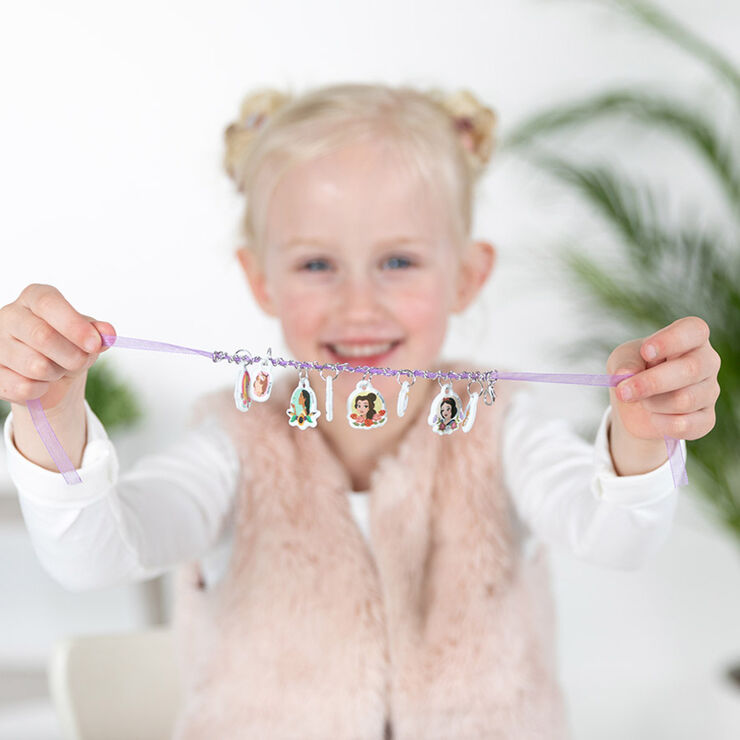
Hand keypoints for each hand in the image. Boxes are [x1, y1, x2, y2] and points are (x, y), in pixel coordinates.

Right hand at [0, 283, 115, 412]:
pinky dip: (41, 390)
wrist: (51, 375)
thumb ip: (98, 333)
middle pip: (42, 336)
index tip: (94, 344)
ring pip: (34, 366)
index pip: (48, 303)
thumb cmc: (70, 346)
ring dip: (56, 374)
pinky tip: (41, 383)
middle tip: (81, 362)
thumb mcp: (88, 336)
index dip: (73, 325)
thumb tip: (108, 333)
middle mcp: (10, 316)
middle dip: (72, 356)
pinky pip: (23, 388)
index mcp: (34, 298)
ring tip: (57, 369)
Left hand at [607, 316, 720, 441]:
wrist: (636, 405)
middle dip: (651, 382)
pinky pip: (684, 425)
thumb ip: (624, 362)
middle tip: (623, 390)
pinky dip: (659, 423)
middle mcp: (707, 361)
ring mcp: (710, 391)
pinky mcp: (706, 419)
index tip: (645, 351)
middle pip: (690, 370)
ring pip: (684, 400)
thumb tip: (625, 375)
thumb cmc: (634, 370)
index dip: (670, 341)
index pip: (694, 330)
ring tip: (643, 400)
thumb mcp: (623, 359)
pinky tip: (654, 417)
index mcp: (690, 338)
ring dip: (651, 403)